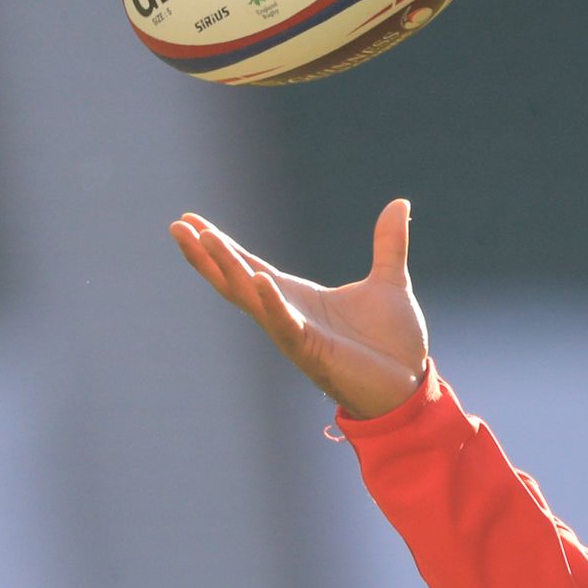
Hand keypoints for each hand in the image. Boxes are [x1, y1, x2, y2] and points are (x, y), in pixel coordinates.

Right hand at [169, 199, 428, 418]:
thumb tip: (399, 203)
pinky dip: (272, 302)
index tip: (190, 219)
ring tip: (203, 240)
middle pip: (235, 279)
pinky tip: (257, 278)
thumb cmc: (393, 342)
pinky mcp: (311, 351)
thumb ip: (388, 244)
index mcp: (298, 297)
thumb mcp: (389, 282)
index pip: (248, 265)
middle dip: (206, 254)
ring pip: (250, 298)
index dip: (220, 244)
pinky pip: (285, 324)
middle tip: (178, 226)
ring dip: (226, 269)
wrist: (410, 384)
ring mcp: (295, 333)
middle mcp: (287, 314)